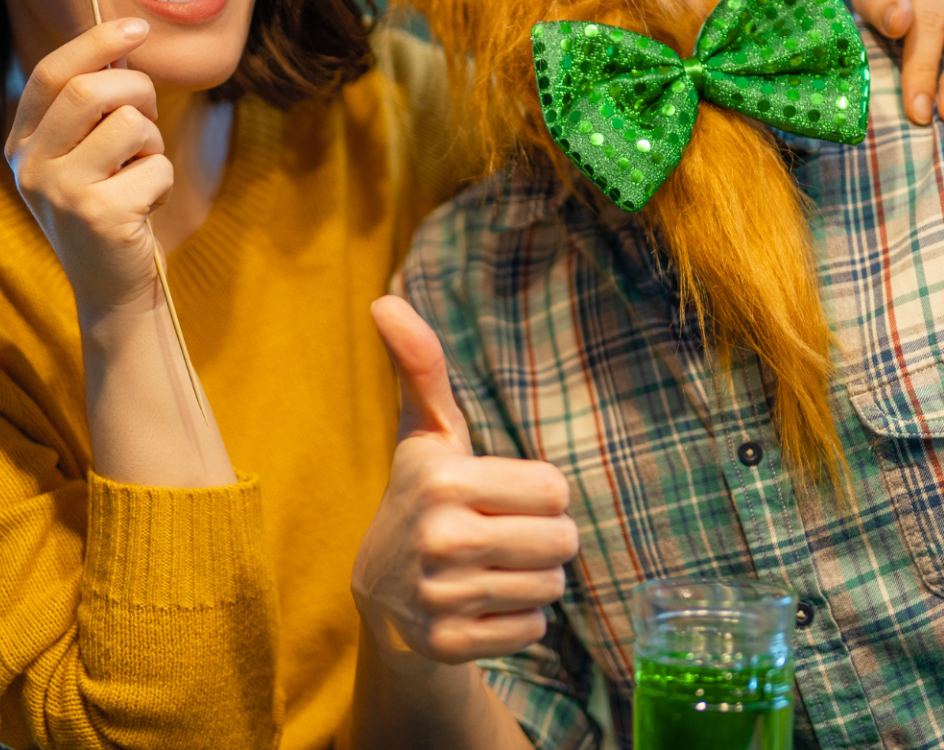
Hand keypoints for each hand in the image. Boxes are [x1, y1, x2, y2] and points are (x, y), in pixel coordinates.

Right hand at [5, 18, 167, 318]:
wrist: (111, 288)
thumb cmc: (105, 209)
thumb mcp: (82, 156)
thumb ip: (90, 107)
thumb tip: (121, 42)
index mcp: (20, 144)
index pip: (52, 73)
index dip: (96, 43)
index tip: (135, 27)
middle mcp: (30, 166)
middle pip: (90, 90)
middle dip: (138, 90)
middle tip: (151, 117)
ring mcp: (61, 192)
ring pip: (131, 125)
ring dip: (154, 142)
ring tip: (142, 171)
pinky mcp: (99, 215)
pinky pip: (156, 166)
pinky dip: (164, 181)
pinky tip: (145, 206)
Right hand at [352, 297, 578, 665]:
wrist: (380, 593)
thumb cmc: (423, 496)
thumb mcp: (426, 432)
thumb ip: (421, 366)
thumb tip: (385, 298)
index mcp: (443, 480)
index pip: (556, 490)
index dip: (538, 494)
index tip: (497, 496)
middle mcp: (439, 539)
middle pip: (563, 542)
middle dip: (543, 540)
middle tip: (499, 536)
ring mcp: (441, 597)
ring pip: (550, 588)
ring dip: (531, 580)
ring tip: (489, 569)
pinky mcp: (448, 644)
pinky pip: (531, 631)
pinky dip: (515, 622)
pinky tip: (479, 605)